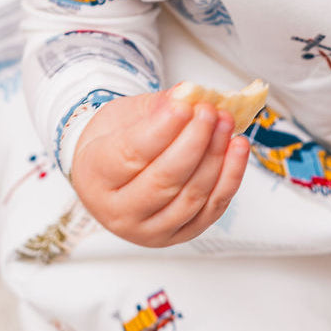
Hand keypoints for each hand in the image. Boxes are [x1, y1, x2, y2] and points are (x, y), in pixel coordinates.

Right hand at [70, 89, 249, 245]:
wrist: (110, 176)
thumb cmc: (113, 143)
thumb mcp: (124, 116)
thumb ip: (157, 107)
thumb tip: (188, 95)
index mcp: (94, 176)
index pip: (131, 154)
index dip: (162, 129)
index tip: (184, 105)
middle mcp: (117, 212)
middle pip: (163, 180)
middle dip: (194, 142)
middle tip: (209, 112)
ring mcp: (149, 230)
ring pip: (190, 197)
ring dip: (215, 157)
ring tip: (225, 124)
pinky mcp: (178, 235)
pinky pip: (211, 210)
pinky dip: (230, 178)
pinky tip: (237, 148)